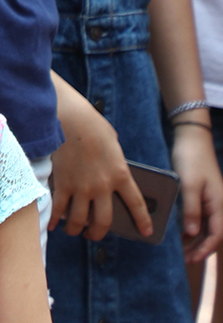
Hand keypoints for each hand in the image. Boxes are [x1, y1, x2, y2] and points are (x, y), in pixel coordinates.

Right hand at [49, 90, 146, 240]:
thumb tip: (108, 173)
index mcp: (120, 175)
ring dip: (76, 229)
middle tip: (93, 234)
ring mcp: (81, 187)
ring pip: (79, 220)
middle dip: (97, 232)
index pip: (136, 204)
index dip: (142, 221)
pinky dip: (54, 219)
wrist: (68, 117)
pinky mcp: (62, 183)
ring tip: (73, 230)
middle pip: (103, 221)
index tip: (146, 232)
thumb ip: (113, 162)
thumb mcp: (112, 144)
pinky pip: (58, 208)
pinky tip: (51, 225)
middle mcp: (102, 186)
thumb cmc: (91, 124)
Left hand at [173, 119, 222, 260]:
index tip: (193, 259)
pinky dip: (194, 228)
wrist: (192, 140)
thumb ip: (192, 209)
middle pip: (214, 233)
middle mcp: (219, 205)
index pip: (217, 234)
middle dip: (202, 248)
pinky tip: (182, 233)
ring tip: (183, 251)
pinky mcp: (205, 197)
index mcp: (219, 204)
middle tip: (186, 260)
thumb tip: (193, 233)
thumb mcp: (189, 185)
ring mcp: (213, 201)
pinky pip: (202, 218)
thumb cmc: (191, 160)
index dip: (206, 248)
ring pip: (208, 227)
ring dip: (197, 240)